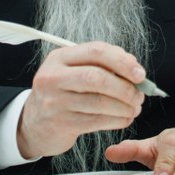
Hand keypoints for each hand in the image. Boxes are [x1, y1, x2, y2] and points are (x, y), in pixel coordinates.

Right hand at [17, 42, 145, 160]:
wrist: (33, 124)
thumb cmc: (63, 93)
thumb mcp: (73, 71)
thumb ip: (101, 65)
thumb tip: (135, 69)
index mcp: (60, 57)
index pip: (95, 51)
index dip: (122, 61)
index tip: (140, 73)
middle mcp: (53, 77)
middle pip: (97, 77)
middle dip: (125, 87)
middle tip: (140, 95)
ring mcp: (54, 102)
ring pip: (99, 102)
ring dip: (124, 106)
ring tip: (135, 108)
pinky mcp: (60, 123)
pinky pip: (96, 121)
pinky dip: (117, 120)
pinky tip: (125, 119)